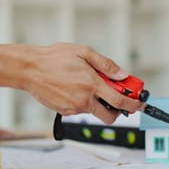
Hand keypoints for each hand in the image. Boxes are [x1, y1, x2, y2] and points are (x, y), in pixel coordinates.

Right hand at [0, 40, 143, 123]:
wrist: (28, 69)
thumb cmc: (54, 58)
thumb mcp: (84, 52)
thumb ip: (106, 66)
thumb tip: (123, 76)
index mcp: (91, 85)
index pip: (120, 101)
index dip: (134, 104)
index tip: (140, 104)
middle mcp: (84, 100)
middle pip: (110, 116)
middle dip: (117, 110)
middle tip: (117, 98)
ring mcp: (74, 108)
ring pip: (94, 111)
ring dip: (97, 101)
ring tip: (84, 83)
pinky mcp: (64, 112)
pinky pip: (81, 109)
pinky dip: (83, 101)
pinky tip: (73, 87)